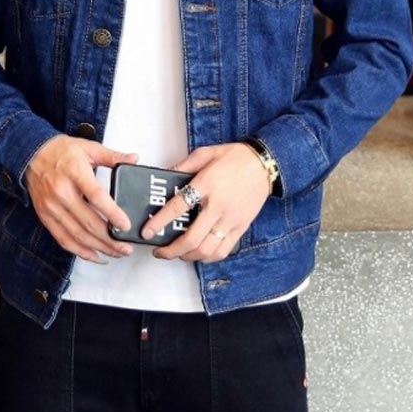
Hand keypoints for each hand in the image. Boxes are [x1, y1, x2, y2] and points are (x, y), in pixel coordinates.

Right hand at [25, 135, 137, 263]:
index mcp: (74, 173)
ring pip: (77, 235)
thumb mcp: (88, 147)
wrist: (30, 154)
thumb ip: (113, 156)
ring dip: (98, 248)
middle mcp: (61, 192)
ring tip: (116, 252)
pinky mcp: (45, 216)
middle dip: (110, 239)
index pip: (96, 197)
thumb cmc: (60, 151)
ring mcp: (52, 207)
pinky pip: (63, 239)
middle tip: (126, 246)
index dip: (112, 213)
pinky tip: (95, 255)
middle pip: (88, 222)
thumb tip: (134, 159)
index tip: (125, 225)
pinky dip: (80, 251)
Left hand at [142, 143, 271, 262]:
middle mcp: (218, 206)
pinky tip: (199, 254)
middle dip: (171, 250)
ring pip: (207, 250)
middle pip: (192, 238)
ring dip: (188, 256)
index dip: (159, 222)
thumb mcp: (205, 153)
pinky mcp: (241, 227)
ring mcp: (231, 220)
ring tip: (177, 254)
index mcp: (206, 185)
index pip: (177, 207)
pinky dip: (208, 257)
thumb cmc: (236, 157)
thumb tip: (165, 175)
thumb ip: (183, 165)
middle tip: (160, 251)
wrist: (265, 164)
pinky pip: (223, 250)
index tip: (147, 231)